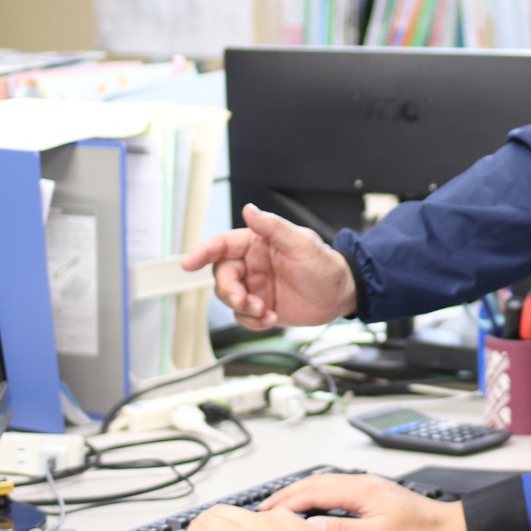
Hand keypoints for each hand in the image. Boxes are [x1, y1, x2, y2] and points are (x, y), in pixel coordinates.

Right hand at [180, 203, 356, 329]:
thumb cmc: (325, 265)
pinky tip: (272, 318)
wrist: (342, 295)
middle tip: (245, 300)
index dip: (202, 252)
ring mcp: (256, 287)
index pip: (222, 245)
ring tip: (265, 310)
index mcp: (257, 244)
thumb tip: (249, 209)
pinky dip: (253, 321)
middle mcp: (252, 265)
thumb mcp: (301, 243)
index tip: (188, 263)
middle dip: (229, 291)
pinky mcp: (262, 307)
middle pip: (222, 276)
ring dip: (243, 307)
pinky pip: (243, 316)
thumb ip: (273, 227)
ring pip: (230, 298)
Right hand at [261, 473, 470, 530]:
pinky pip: (337, 490)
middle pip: (316, 482)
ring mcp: (369, 487)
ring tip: (282, 508)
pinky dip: (317, 497)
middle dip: (288, 494)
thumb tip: (309, 525)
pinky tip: (313, 508)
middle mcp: (363, 483)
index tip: (267, 511)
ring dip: (302, 494)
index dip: (287, 501)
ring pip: (326, 484)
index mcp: (361, 490)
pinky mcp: (374, 494)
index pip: (314, 490)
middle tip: (265, 508)